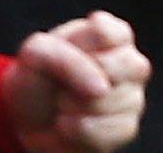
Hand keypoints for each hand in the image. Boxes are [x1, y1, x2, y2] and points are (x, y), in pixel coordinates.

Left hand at [3, 10, 150, 152]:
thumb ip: (68, 59)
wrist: (29, 120)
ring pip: (110, 100)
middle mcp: (130, 62)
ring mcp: (133, 95)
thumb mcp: (37, 54)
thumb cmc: (37, 78)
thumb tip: (102, 89)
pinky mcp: (127, 127)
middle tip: (62, 83)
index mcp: (113, 34)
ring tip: (64, 104)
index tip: (61, 54)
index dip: (76, 48)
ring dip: (74, 106)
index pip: (105, 32)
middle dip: (79, 78)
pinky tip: (70, 125)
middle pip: (118, 65)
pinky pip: (109, 130)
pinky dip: (80, 130)